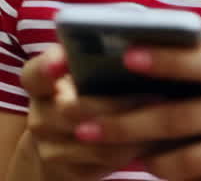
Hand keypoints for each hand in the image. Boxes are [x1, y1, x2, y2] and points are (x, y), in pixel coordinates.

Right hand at [17, 46, 152, 180]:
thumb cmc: (89, 89)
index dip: (47, 66)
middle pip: (72, 111)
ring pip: (94, 141)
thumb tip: (139, 34)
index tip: (63, 60)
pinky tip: (156, 135)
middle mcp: (39, 115)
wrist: (66, 140)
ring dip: (132, 129)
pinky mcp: (69, 171)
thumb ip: (99, 53)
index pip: (36, 73)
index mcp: (41, 82)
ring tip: (164, 115)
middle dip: (116, 104)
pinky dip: (132, 149)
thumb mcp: (85, 70)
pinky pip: (105, 162)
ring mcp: (50, 147)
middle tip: (155, 94)